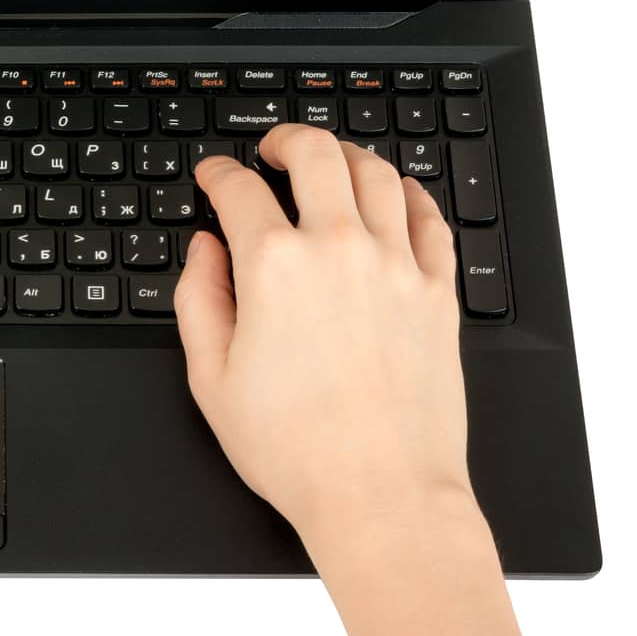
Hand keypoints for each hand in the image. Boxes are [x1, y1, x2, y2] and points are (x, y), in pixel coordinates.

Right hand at [175, 125, 471, 550]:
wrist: (382, 496)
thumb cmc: (297, 450)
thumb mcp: (212, 378)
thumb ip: (198, 299)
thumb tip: (205, 251)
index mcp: (274, 267)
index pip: (239, 189)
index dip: (217, 173)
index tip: (213, 176)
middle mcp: (337, 250)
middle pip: (316, 153)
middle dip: (286, 138)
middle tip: (273, 148)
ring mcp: (396, 267)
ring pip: (376, 173)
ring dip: (346, 155)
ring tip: (331, 162)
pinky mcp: (438, 293)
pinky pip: (430, 219)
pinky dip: (409, 194)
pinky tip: (395, 194)